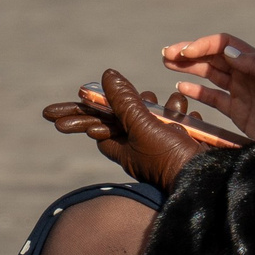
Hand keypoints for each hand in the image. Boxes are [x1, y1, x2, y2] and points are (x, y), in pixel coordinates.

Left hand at [42, 69, 232, 192]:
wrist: (206, 178)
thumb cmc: (170, 158)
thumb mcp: (142, 127)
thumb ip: (125, 102)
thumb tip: (107, 77)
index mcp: (120, 144)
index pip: (90, 123)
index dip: (73, 115)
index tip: (49, 115)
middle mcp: (135, 144)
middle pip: (123, 113)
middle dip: (135, 101)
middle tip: (138, 97)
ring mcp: (157, 143)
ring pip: (153, 112)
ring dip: (164, 106)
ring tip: (173, 110)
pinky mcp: (178, 141)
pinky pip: (175, 120)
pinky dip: (182, 116)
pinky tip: (188, 118)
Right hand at [160, 33, 254, 144]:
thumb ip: (254, 66)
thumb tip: (227, 51)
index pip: (224, 45)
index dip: (202, 45)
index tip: (183, 51)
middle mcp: (247, 73)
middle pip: (213, 57)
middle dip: (189, 54)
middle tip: (165, 54)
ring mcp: (241, 92)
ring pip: (210, 75)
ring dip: (189, 68)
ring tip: (167, 64)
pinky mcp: (238, 111)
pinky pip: (215, 98)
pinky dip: (198, 91)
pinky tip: (183, 87)